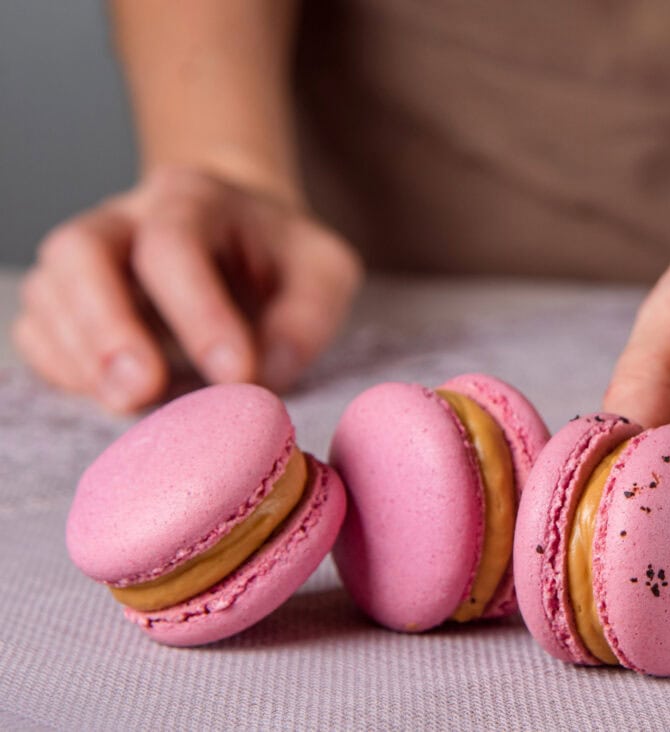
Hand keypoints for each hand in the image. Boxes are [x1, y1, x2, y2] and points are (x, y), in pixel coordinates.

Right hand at [13, 167, 362, 411]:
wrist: (243, 235)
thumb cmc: (284, 257)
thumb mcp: (325, 272)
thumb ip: (307, 319)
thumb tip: (264, 377)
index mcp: (195, 198)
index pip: (176, 246)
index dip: (199, 314)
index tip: (235, 375)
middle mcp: (127, 217)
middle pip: (81, 252)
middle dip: (107, 327)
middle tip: (141, 391)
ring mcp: (89, 255)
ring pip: (50, 291)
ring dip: (82, 356)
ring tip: (132, 403)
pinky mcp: (70, 299)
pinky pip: (37, 329)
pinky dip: (63, 368)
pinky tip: (108, 394)